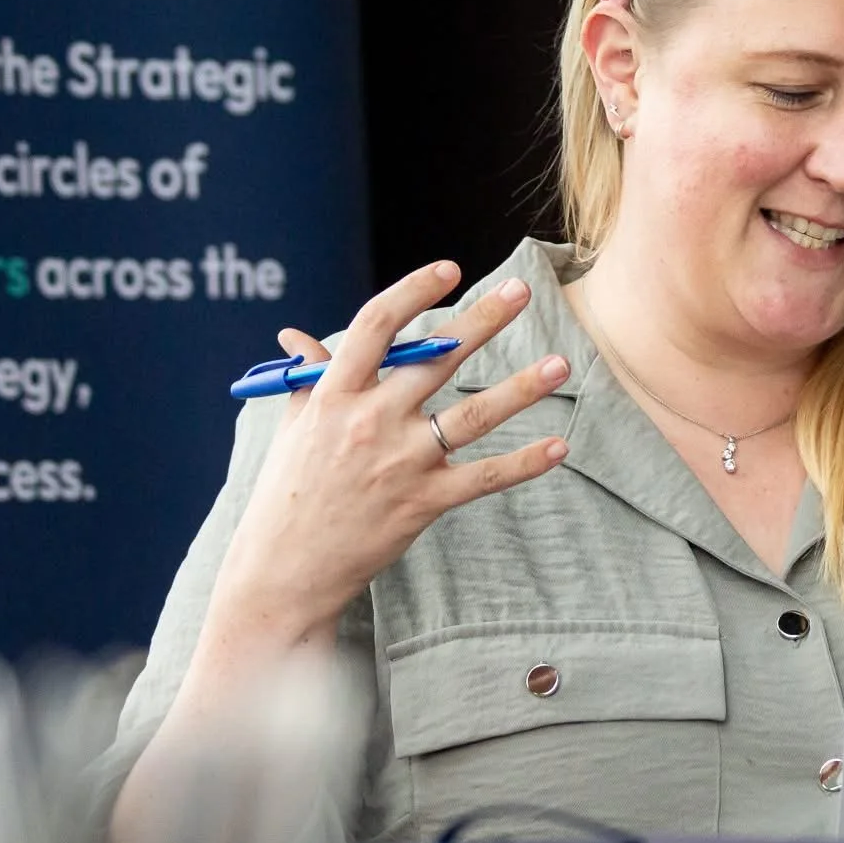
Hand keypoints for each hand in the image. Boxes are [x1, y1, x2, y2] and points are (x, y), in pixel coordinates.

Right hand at [208, 260, 569, 645]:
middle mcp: (369, 421)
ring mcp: (399, 463)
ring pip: (472, 415)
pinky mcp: (423, 503)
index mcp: (333, 395)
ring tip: (561, 365)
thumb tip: (296, 335)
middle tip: (521, 291)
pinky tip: (559, 446)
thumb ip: (309, 377)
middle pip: (434, 358)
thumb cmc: (287, 493)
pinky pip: (484, 477)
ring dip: (521, 388)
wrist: (283, 573)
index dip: (414, 291)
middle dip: (482, 321)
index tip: (449, 269)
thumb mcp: (293, 427)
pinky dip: (524, 463)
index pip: (377, 325)